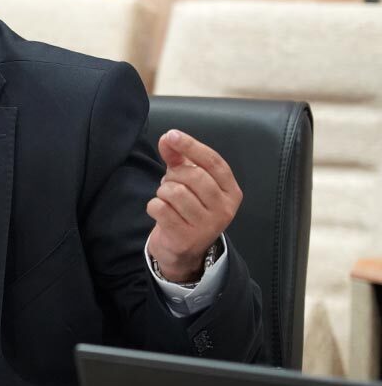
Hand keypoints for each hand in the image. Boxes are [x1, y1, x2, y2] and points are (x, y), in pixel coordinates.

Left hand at [147, 129, 241, 282]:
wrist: (183, 249)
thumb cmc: (187, 208)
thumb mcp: (188, 181)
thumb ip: (180, 158)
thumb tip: (169, 138)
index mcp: (231, 191)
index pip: (214, 162)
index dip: (191, 146)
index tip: (171, 135)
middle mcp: (225, 209)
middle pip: (193, 176)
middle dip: (173, 175)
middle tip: (170, 184)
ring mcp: (207, 226)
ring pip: (174, 192)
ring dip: (162, 192)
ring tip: (167, 200)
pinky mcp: (186, 238)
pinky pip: (160, 208)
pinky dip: (154, 206)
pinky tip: (160, 212)